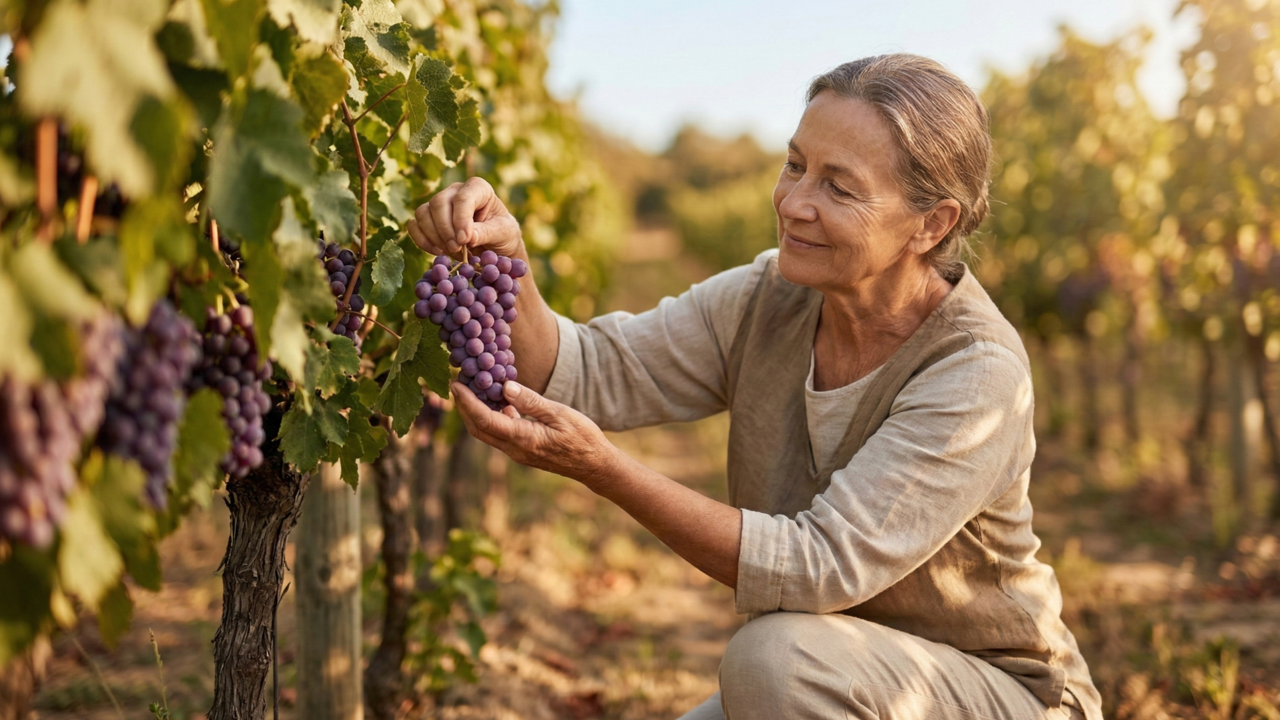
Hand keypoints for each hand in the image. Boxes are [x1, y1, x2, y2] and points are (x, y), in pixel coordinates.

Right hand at [407, 177, 522, 258]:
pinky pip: (414, 225)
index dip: (461, 219)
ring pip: (423, 213)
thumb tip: (466, 237)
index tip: (465, 240)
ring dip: (433, 235)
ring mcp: (439, 204)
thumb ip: (486, 232)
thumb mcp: (503, 232)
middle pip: (438, 203)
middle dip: (445, 229)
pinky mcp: (428, 219)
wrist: (495, 245)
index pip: (463, 197)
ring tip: (450, 251)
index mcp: (478, 188)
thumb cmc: (503, 234)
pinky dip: (422, 240)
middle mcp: (455, 191)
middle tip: (457, 248)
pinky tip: (437, 252)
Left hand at [452, 380, 621, 486]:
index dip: (467, 401)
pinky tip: (499, 401)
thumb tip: (504, 387)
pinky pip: (500, 434)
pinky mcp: (523, 451)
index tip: (456, 383)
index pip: (485, 419)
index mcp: (523, 439)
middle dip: (464, 407)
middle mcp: (515, 449)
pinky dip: (492, 417)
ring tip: (474, 388)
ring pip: (487, 433)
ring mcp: (518, 453)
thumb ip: (531, 401)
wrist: (594, 465)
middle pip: (478, 429)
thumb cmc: (583, 438)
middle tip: (457, 383)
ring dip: (476, 412)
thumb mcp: (560, 413)